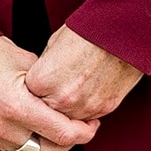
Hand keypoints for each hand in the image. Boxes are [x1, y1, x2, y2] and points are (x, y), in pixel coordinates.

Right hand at [0, 34, 100, 150]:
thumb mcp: (26, 61)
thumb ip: (49, 87)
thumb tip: (69, 101)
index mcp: (16, 105)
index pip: (63, 134)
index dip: (84, 131)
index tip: (91, 123)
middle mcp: (1, 126)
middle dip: (70, 143)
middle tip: (79, 127)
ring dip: (48, 146)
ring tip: (57, 128)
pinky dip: (29, 144)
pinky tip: (35, 127)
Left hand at [26, 26, 142, 125]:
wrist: (121, 32)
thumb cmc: (86, 32)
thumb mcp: (53, 44)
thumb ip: (44, 68)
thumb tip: (42, 78)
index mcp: (42, 81)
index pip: (29, 97)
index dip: (36, 88)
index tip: (43, 80)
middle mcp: (60, 99)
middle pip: (47, 112)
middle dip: (51, 102)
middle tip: (61, 84)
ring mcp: (83, 107)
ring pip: (69, 119)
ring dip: (70, 108)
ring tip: (76, 86)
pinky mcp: (103, 109)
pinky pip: (89, 116)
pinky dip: (87, 107)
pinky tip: (90, 88)